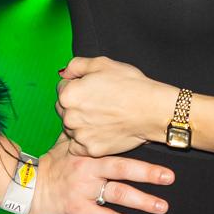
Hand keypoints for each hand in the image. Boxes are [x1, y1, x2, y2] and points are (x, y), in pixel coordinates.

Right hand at [29, 137, 172, 213]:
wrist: (25, 186)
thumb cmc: (50, 164)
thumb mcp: (65, 143)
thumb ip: (84, 133)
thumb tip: (96, 114)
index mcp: (88, 152)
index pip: (117, 147)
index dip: (137, 145)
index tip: (156, 143)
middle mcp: (89, 169)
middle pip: (123, 169)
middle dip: (148, 173)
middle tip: (170, 176)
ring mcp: (84, 190)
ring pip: (117, 194)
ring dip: (143, 201)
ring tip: (163, 206)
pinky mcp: (78, 209)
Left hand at [56, 55, 176, 157]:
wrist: (151, 110)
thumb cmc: (129, 85)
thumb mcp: (102, 63)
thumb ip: (76, 65)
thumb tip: (64, 73)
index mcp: (69, 94)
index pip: (62, 89)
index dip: (77, 86)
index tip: (92, 89)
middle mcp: (69, 117)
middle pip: (64, 110)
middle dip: (76, 106)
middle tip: (98, 103)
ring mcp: (80, 135)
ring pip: (72, 128)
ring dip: (82, 124)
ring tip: (103, 117)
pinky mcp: (91, 150)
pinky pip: (80, 146)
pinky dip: (88, 140)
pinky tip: (102, 131)